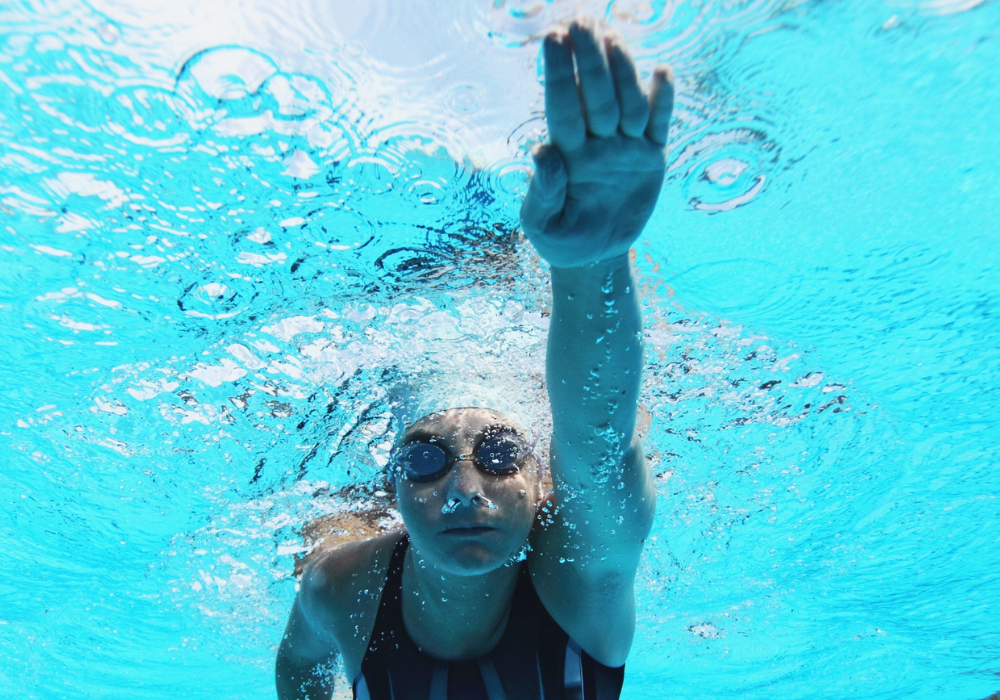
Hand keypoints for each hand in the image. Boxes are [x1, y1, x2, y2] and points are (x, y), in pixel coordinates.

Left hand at [520, 19, 673, 268]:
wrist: (593, 255)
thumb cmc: (560, 237)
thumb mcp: (543, 223)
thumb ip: (543, 190)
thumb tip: (543, 151)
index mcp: (567, 153)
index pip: (562, 106)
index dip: (558, 73)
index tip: (553, 37)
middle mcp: (596, 142)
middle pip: (594, 95)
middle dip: (588, 58)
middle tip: (581, 18)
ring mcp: (624, 146)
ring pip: (626, 101)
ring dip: (621, 69)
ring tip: (613, 36)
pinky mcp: (651, 157)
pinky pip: (659, 124)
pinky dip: (664, 101)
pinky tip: (662, 74)